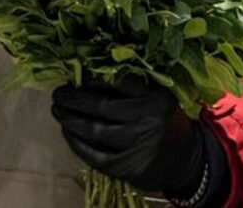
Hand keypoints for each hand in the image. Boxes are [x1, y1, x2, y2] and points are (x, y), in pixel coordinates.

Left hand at [51, 79, 210, 195]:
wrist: (185, 160)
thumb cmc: (164, 122)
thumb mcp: (159, 97)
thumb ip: (133, 86)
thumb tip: (89, 73)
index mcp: (156, 99)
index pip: (117, 83)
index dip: (92, 80)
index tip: (76, 77)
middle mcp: (148, 122)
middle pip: (101, 106)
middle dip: (74, 99)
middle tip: (58, 93)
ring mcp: (138, 147)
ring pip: (94, 130)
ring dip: (70, 119)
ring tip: (58, 110)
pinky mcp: (128, 168)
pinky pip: (95, 155)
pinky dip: (77, 143)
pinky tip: (67, 132)